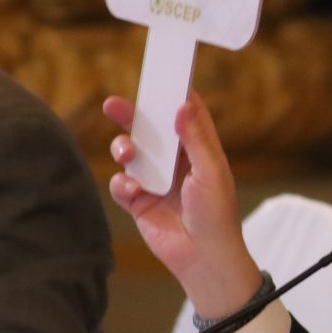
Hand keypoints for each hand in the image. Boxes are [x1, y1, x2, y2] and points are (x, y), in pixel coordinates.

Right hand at [104, 92, 261, 317]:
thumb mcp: (210, 172)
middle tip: (114, 105)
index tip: (160, 74)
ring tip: (126, 152)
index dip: (174, 94)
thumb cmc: (217, 215)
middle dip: (132, 116)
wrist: (204, 258)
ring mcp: (156, 181)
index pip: (186, 114)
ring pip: (131, 153)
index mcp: (199, 150)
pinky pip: (122, 184)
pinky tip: (132, 189)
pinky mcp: (140, 202)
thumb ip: (195, 139)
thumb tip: (183, 104)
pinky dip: (122, 183)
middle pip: (151, 129)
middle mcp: (176, 161)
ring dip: (123, 147)